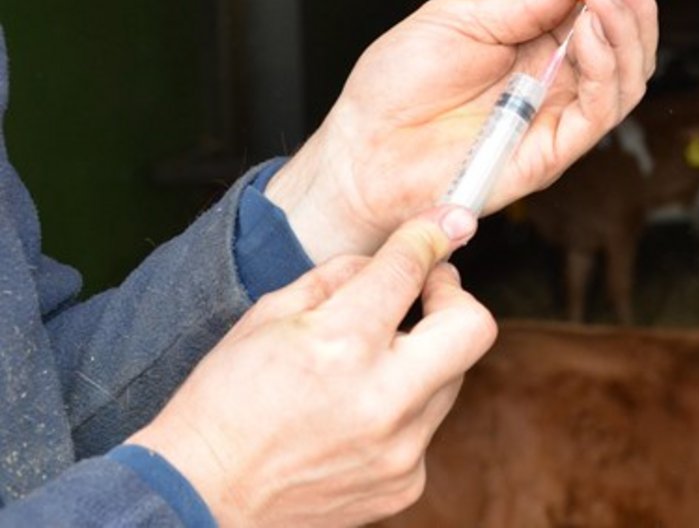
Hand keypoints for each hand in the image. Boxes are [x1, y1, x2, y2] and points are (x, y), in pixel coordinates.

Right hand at [128, 206, 492, 526]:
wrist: (199, 499)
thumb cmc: (223, 404)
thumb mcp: (267, 317)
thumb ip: (340, 277)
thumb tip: (394, 256)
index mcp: (341, 345)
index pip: (411, 270)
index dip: (431, 236)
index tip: (444, 223)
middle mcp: (384, 399)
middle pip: (474, 326)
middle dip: (455, 295)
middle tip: (429, 287)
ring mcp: (401, 449)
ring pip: (452, 377)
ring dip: (424, 355)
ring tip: (370, 362)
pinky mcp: (406, 483)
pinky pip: (427, 424)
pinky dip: (403, 406)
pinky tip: (356, 414)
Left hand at [266, 0, 679, 262]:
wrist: (360, 150)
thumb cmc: (395, 89)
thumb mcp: (458, 19)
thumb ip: (523, 1)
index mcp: (535, 47)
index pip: (599, 14)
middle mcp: (554, 84)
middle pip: (625, 46)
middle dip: (637, 4)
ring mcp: (555, 119)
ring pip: (626, 79)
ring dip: (627, 32)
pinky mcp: (550, 154)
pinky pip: (598, 113)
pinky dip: (604, 71)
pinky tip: (587, 36)